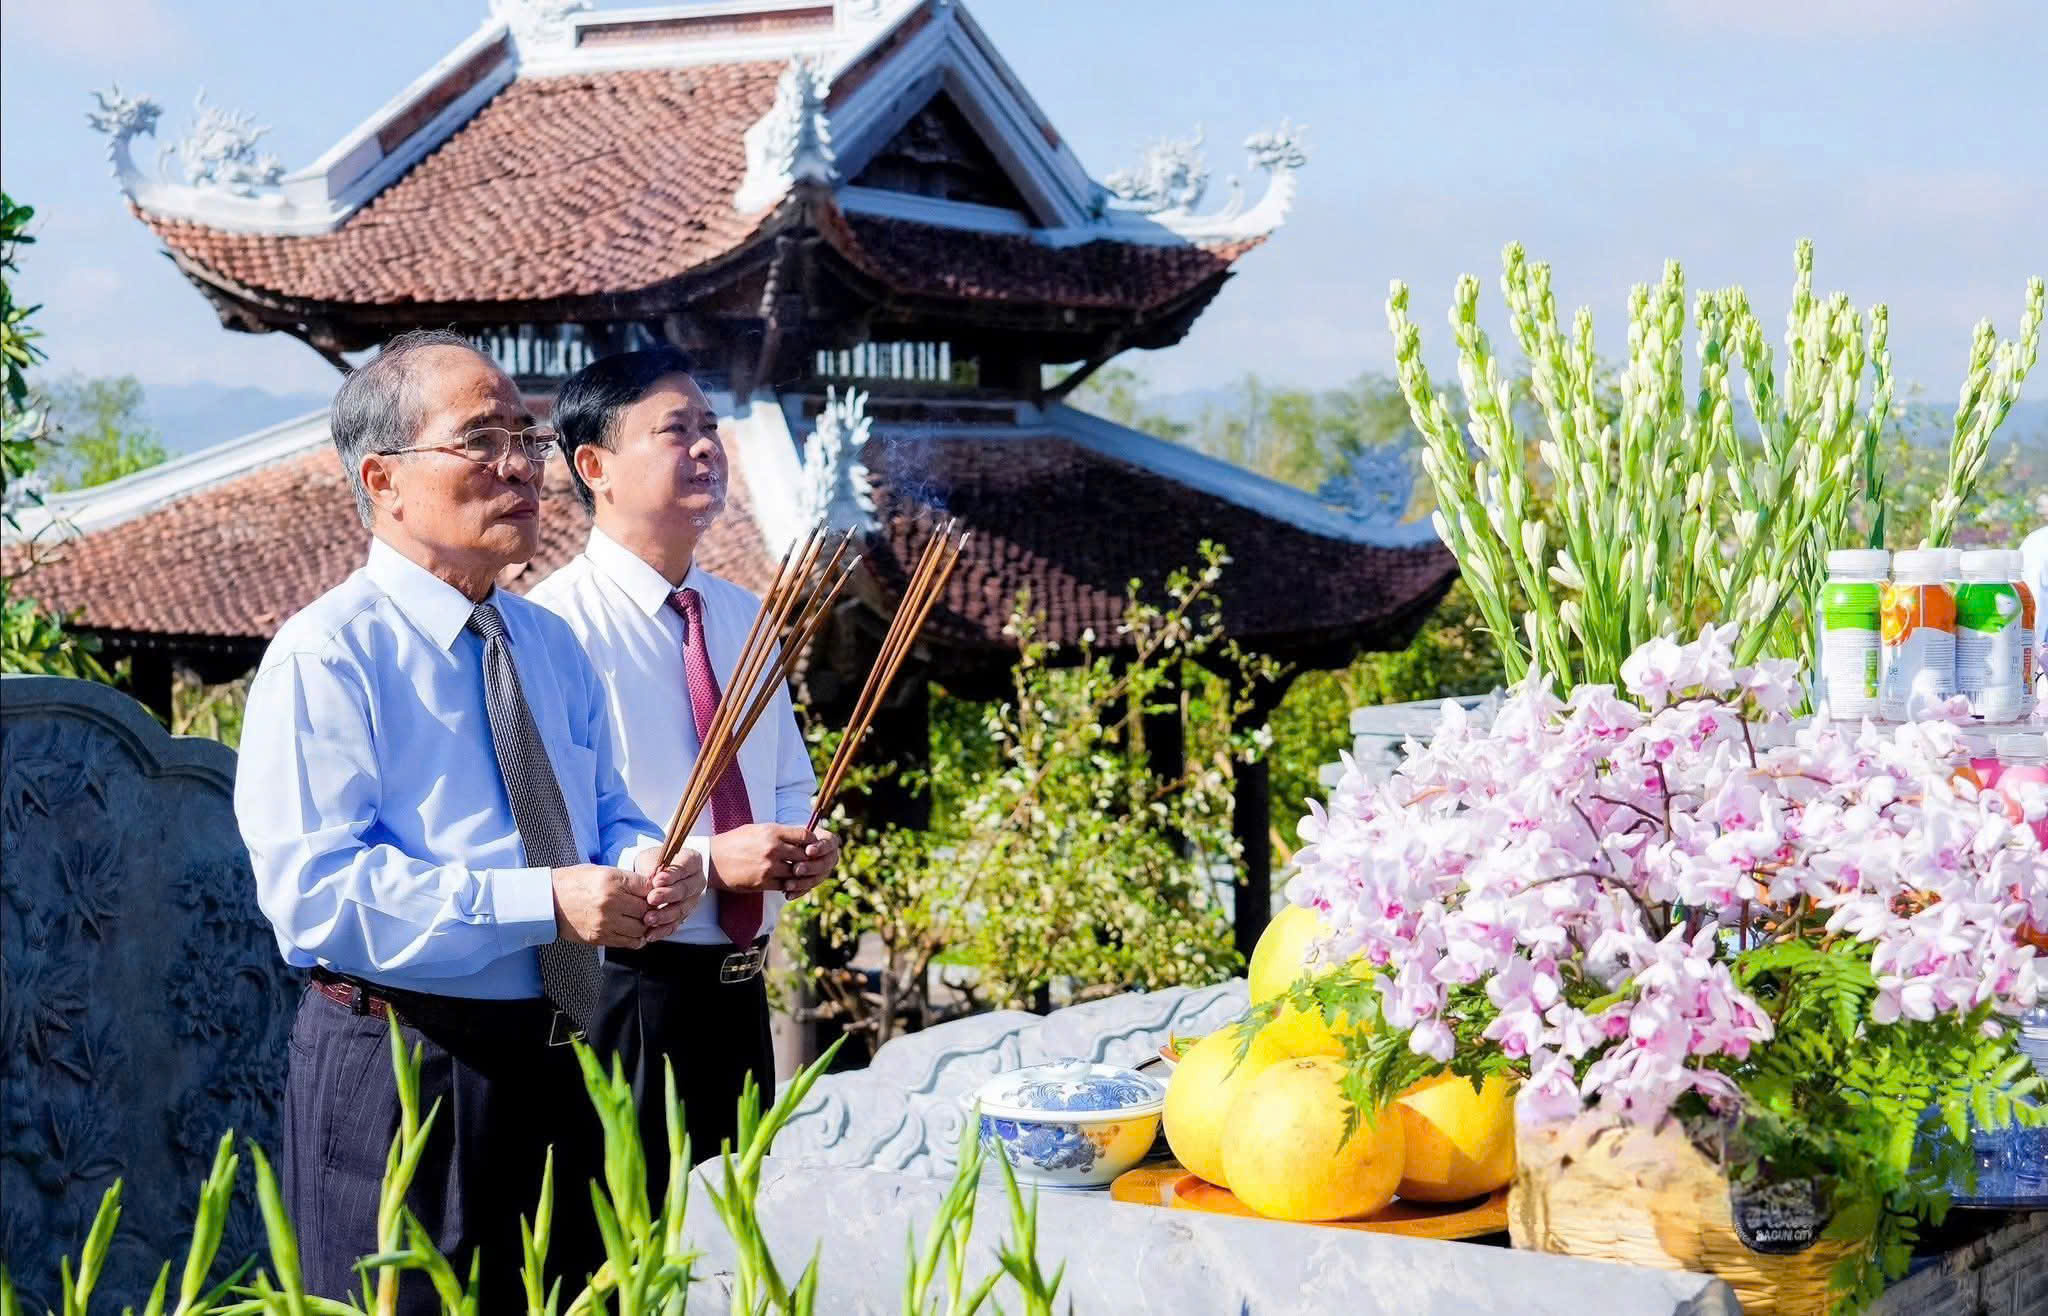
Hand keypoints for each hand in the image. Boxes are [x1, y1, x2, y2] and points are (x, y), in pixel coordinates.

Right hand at [551, 851, 703, 947]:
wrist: (547, 901)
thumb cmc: (574, 882)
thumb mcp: (601, 871)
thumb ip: (626, 880)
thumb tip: (651, 887)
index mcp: (612, 881)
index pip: (648, 888)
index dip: (654, 891)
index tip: (653, 893)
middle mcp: (610, 902)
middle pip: (647, 910)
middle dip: (651, 910)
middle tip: (650, 909)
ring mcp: (605, 922)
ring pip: (641, 929)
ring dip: (644, 926)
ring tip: (641, 920)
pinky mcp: (599, 937)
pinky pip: (628, 942)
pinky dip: (635, 938)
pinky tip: (633, 931)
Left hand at [632, 846, 706, 939]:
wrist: (655, 876)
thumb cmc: (653, 864)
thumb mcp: (651, 859)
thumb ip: (652, 868)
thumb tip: (650, 880)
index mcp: (692, 861)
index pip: (685, 867)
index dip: (672, 875)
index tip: (657, 880)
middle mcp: (696, 881)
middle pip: (685, 890)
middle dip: (667, 896)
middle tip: (651, 899)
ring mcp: (692, 900)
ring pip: (681, 910)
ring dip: (664, 916)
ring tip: (649, 919)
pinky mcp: (684, 915)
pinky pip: (675, 925)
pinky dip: (662, 930)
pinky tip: (650, 933)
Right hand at [709, 822, 836, 894]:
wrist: (712, 860)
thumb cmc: (735, 841)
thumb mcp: (757, 829)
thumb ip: (779, 832)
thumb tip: (800, 835)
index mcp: (772, 832)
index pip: (805, 836)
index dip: (812, 841)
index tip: (812, 846)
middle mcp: (773, 849)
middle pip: (805, 855)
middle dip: (810, 859)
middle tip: (813, 862)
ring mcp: (768, 867)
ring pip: (797, 872)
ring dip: (801, 874)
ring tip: (801, 874)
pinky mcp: (763, 882)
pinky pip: (785, 886)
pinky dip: (789, 885)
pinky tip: (789, 883)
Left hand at [780, 828, 838, 899]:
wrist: (788, 845)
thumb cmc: (793, 835)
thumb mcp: (796, 834)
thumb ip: (801, 839)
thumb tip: (805, 850)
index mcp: (830, 841)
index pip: (829, 844)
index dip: (820, 848)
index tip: (808, 850)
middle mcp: (830, 857)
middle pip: (824, 864)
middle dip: (810, 867)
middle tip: (797, 869)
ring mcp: (824, 871)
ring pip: (817, 879)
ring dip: (802, 882)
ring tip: (788, 885)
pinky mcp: (814, 881)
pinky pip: (808, 889)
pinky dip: (798, 892)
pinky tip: (788, 895)